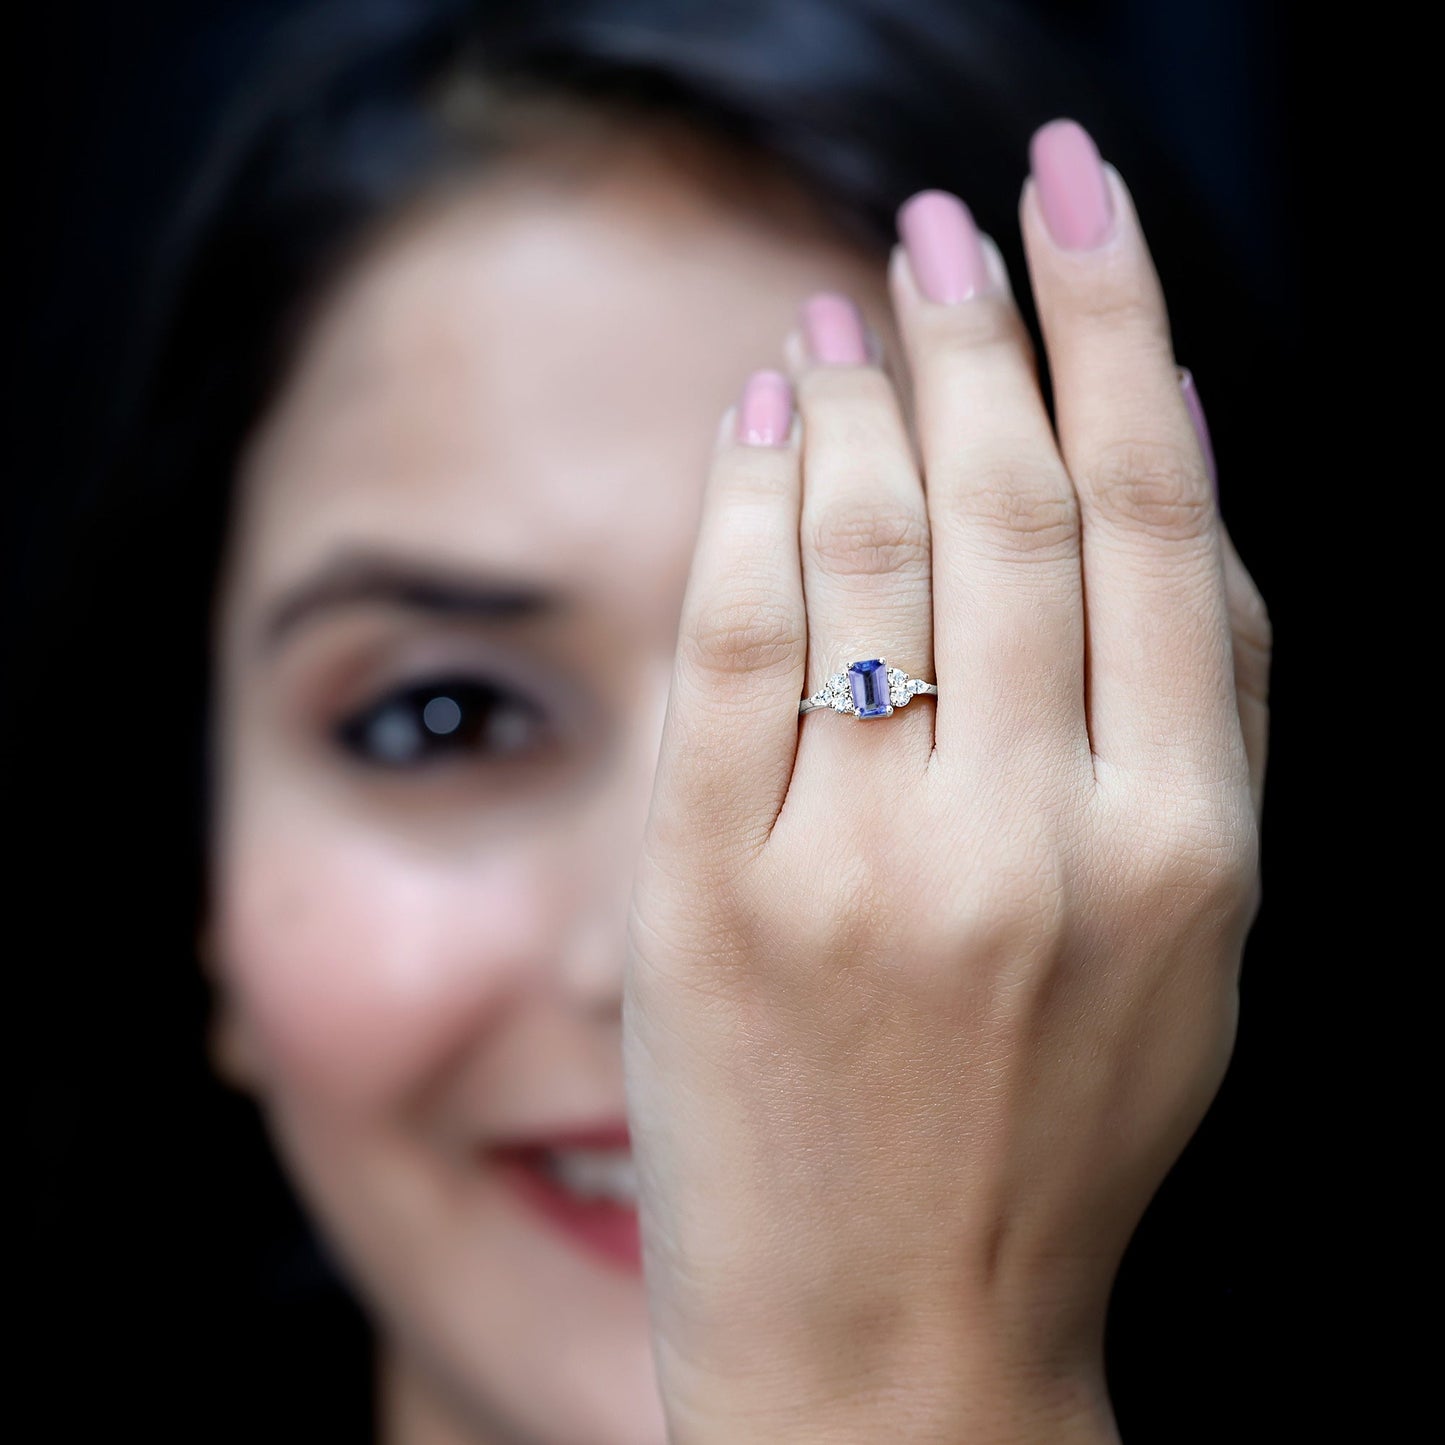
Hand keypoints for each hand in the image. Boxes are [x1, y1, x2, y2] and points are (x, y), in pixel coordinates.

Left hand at [623, 121, 1269, 1443]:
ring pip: (870, 548)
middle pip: (1010, 503)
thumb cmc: (1054, 1124)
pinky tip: (768, 413)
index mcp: (1190, 845)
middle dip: (984, 326)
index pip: (1153, 515)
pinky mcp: (716, 895)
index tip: (1079, 201)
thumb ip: (1192, 703)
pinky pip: (736, 639)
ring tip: (862, 304)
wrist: (902, 1336)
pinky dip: (752, 501)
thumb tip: (1159, 457)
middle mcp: (1038, 842)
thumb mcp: (1192, 934)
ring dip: (868, 392)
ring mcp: (864, 868)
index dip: (1118, 327)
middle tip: (952, 218)